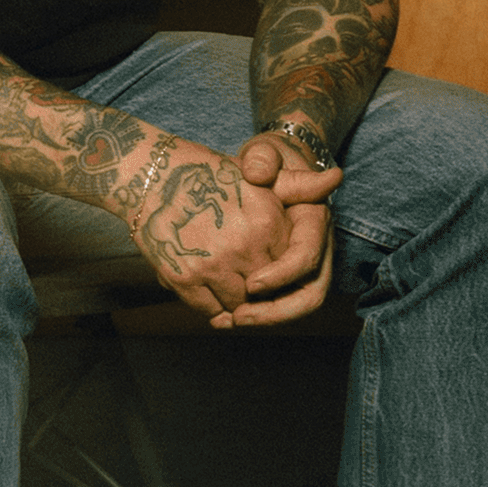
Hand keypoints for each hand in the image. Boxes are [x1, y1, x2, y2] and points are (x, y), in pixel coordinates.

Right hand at [127, 139, 337, 325]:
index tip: (269, 265)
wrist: (150, 177)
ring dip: (235, 303)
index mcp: (268, 222)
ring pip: (238, 306)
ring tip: (228, 285)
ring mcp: (213, 265)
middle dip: (261, 293)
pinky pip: (208, 310)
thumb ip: (299, 185)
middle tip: (248, 281)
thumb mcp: (257, 175)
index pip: (290, 268)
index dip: (281, 271)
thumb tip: (336, 178)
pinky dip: (211, 308)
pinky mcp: (184, 278)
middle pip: (266, 291)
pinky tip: (208, 291)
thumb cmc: (207, 175)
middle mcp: (245, 246)